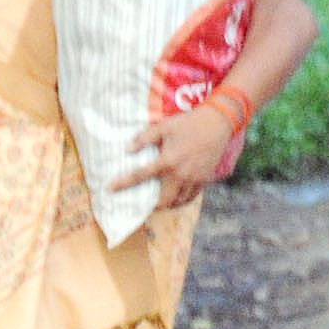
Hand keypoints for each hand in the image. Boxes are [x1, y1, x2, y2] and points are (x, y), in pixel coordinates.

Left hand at [111, 104, 237, 210]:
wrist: (218, 123)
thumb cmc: (188, 123)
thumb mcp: (163, 126)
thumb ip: (144, 138)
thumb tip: (127, 150)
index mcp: (167, 160)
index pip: (140, 176)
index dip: (123, 184)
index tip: (110, 189)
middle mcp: (180, 174)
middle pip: (163, 201)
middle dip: (151, 205)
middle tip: (144, 203)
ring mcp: (194, 179)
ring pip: (178, 202)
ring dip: (167, 204)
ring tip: (160, 201)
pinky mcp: (204, 180)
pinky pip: (191, 197)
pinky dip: (182, 200)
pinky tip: (176, 196)